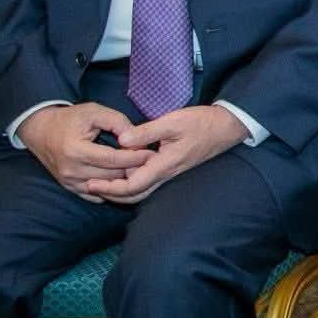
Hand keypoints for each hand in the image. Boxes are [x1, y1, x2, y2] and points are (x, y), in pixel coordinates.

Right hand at [20, 102, 154, 201]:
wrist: (41, 131)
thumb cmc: (70, 119)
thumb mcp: (94, 112)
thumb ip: (117, 121)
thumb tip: (135, 138)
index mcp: (76, 150)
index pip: (113, 159)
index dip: (135, 157)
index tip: (151, 152)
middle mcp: (71, 170)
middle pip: (111, 176)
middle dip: (133, 169)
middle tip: (149, 161)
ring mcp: (69, 182)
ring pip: (106, 188)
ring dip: (124, 180)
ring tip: (139, 169)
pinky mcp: (70, 188)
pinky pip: (96, 195)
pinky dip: (111, 189)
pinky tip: (123, 178)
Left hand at [85, 104, 248, 203]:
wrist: (227, 127)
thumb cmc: (202, 123)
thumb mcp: (173, 122)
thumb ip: (146, 132)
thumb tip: (121, 141)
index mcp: (164, 165)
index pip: (132, 186)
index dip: (109, 188)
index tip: (90, 183)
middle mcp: (166, 173)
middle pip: (134, 195)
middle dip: (111, 194)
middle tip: (90, 186)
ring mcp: (170, 172)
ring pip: (142, 190)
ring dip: (120, 189)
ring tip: (102, 181)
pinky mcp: (173, 167)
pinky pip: (148, 182)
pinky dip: (131, 182)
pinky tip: (123, 171)